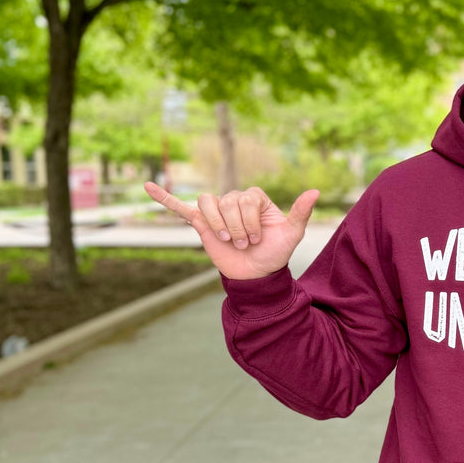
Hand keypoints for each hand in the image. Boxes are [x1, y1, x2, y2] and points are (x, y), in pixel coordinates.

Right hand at [143, 181, 319, 279]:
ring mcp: (216, 211)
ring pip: (209, 203)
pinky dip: (164, 197)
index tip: (257, 238)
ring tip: (228, 240)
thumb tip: (315, 191)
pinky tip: (148, 187)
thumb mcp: (291, 234)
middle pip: (227, 201)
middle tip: (244, 244)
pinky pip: (179, 207)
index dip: (251, 220)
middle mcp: (234, 199)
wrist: (256, 275)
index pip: (246, 198)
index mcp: (254, 198)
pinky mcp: (200, 223)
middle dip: (237, 227)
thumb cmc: (274, 253)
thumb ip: (300, 212)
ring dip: (219, 224)